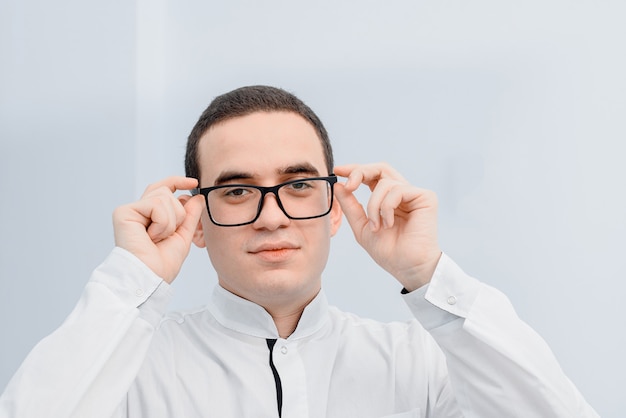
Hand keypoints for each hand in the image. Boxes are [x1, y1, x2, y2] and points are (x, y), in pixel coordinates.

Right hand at [112, 177, 204, 282]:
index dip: (178, 181)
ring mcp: (129, 211)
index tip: (194, 183)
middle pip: (165, 190)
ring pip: (164, 196)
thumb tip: (197, 196)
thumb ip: (190, 215)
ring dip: (170, 221)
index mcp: (150, 216)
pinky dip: (162, 222)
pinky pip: (156, 204)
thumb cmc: (162, 264)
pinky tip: (151, 236)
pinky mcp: (123, 212)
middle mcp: (138, 211)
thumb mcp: (183, 235)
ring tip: (158, 238)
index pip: (163, 189)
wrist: (150, 277)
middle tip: (169, 235)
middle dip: (178, 213)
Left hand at [333, 163, 441, 290]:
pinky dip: (386, 207)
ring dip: (373, 205)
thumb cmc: (388, 251)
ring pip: (384, 183)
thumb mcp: (361, 227)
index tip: (337, 171)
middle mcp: (402, 193)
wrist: (406, 267)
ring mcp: (414, 194)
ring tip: (376, 226)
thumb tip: (338, 185)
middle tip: (349, 185)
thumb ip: (350, 206)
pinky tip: (389, 224)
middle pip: (381, 168)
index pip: (372, 176)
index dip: (355, 170)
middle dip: (361, 172)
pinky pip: (398, 190)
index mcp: (387, 198)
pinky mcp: (426, 197)